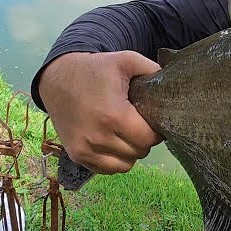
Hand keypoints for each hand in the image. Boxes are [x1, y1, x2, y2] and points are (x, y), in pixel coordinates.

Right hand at [37, 51, 161, 173]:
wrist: (57, 78)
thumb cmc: (96, 69)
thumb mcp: (126, 60)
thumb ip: (152, 69)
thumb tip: (173, 82)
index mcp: (113, 115)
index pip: (148, 139)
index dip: (156, 131)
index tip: (152, 120)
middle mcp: (97, 137)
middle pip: (139, 153)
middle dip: (144, 140)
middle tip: (139, 124)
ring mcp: (84, 149)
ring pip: (125, 165)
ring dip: (130, 152)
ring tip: (126, 133)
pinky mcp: (76, 155)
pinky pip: (107, 169)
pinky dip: (115, 159)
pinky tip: (114, 141)